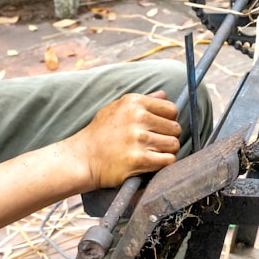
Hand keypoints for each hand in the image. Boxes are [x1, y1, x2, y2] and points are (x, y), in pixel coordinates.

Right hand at [65, 91, 181, 188]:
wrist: (82, 158)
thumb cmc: (100, 134)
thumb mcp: (116, 108)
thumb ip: (142, 101)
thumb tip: (164, 95)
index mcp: (134, 102)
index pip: (172, 109)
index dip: (169, 120)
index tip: (160, 128)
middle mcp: (137, 117)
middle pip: (175, 128)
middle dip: (168, 137)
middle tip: (155, 143)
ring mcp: (138, 138)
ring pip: (174, 144)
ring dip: (167, 151)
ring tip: (153, 153)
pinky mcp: (139, 158)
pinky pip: (168, 160)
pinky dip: (164, 163)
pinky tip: (153, 162)